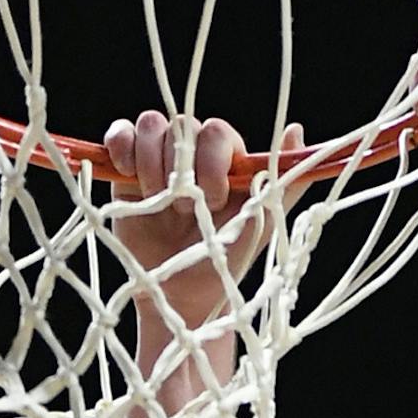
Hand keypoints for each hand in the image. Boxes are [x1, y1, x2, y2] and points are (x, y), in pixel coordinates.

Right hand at [103, 113, 306, 326]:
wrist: (180, 293)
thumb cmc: (223, 259)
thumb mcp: (261, 223)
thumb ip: (283, 183)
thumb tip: (296, 130)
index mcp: (227, 159)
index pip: (217, 132)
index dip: (212, 161)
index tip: (214, 200)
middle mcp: (193, 153)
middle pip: (182, 124)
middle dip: (182, 167)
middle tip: (185, 208)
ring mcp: (159, 158)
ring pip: (151, 124)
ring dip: (152, 161)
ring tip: (157, 199)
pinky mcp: (127, 169)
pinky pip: (121, 133)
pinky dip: (122, 144)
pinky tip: (128, 173)